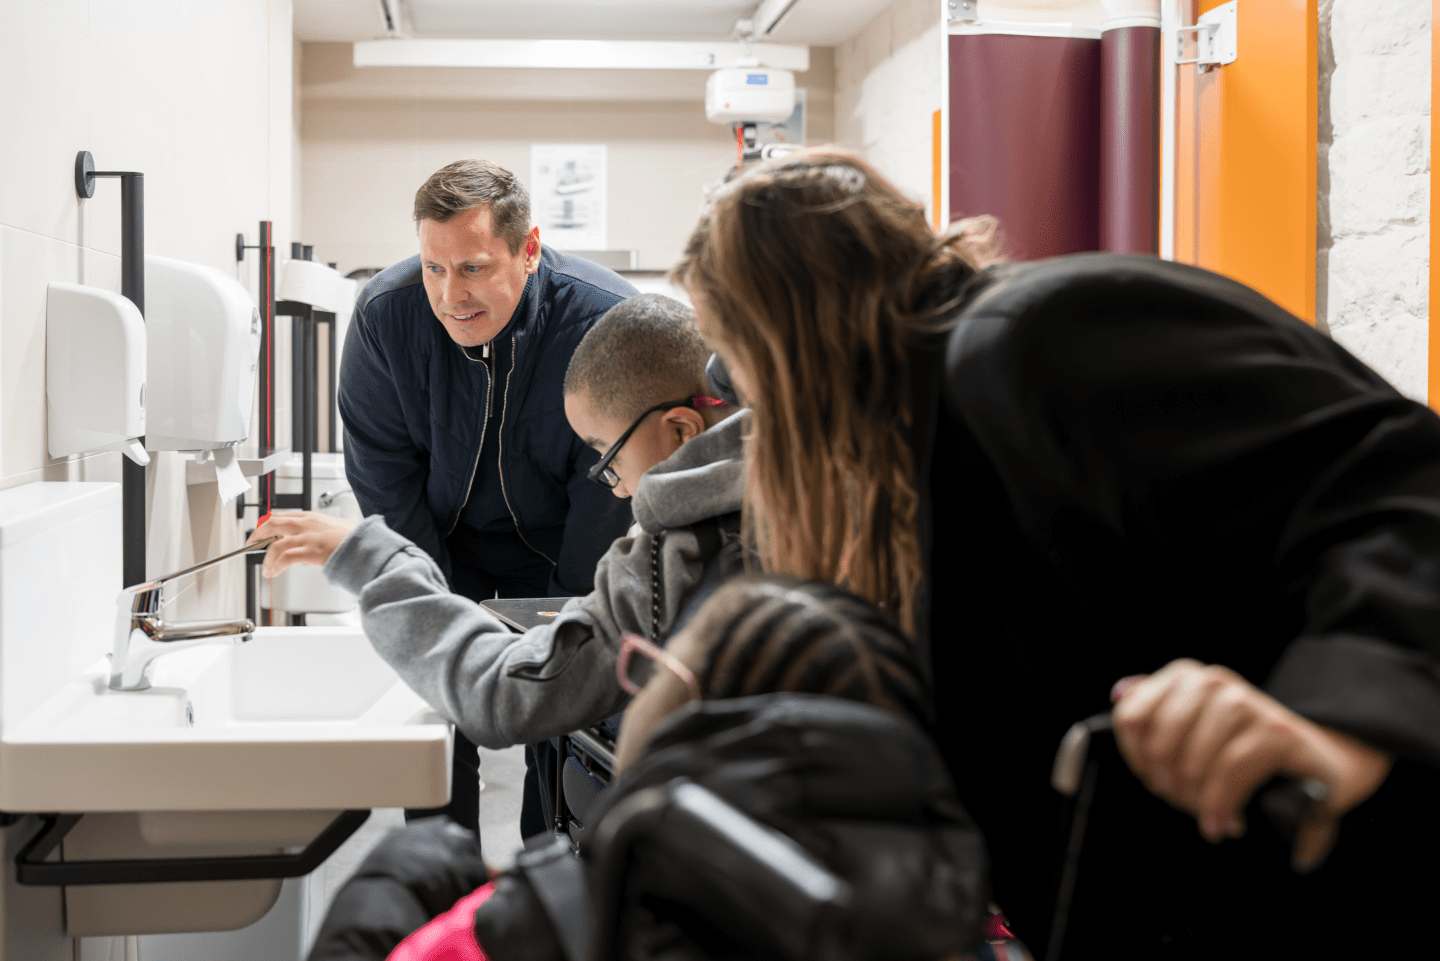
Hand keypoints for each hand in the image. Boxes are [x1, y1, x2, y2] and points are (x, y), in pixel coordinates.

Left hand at [247, 511, 358, 577]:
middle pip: (272, 524)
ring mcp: (307, 537)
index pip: (283, 516)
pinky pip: (283, 558)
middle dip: (258, 535)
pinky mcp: (309, 551)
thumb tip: (314, 543)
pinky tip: (273, 572)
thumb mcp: (336, 528)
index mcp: (312, 517)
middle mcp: (306, 524)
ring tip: (266, 567)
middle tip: (252, 544)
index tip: (263, 532)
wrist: (367, 545)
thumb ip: (321, 533)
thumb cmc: (357, 538)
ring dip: (266, 558)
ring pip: (274, 543)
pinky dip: (274, 566)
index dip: (269, 524)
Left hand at [1111, 658, 1390, 869]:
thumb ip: (1153, 712)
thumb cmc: (1244, 751)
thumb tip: (1119, 692)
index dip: (1136, 758)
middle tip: (1184, 803)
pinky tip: (1221, 822)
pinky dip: (1220, 804)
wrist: (1316, 763)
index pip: (1130, 717)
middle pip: (1159, 744)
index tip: (1152, 780)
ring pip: (1193, 760)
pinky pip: (1229, 771)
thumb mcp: (1194, 731)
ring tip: (1206, 815)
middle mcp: (1212, 682)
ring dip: (1195, 799)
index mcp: (1185, 677)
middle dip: (1167, 784)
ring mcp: (1246, 702)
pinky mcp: (1275, 730)